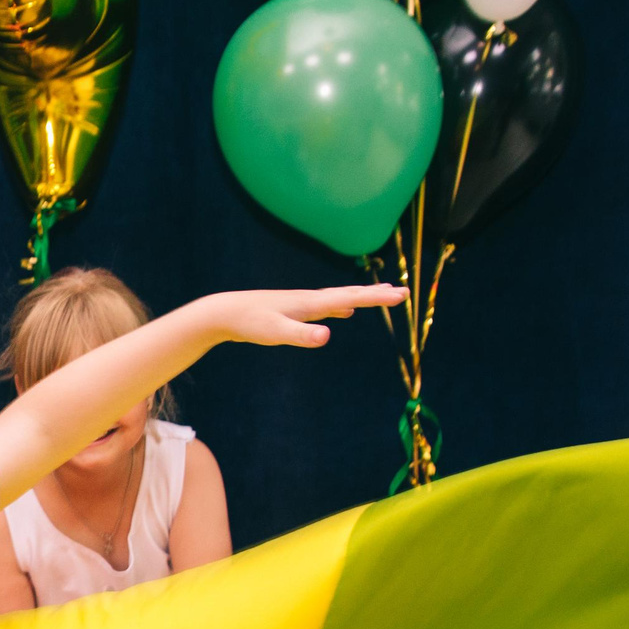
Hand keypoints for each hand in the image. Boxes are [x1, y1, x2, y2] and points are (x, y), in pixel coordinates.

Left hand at [208, 283, 404, 347]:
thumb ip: (301, 335)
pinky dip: (341, 306)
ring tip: (382, 295)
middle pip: (351, 294)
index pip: (352, 297)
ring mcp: (302, 304)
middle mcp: (310, 300)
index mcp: (311, 304)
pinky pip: (326, 307)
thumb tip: (327, 336)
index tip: (403, 295)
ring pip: (340, 298)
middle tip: (404, 293)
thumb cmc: (249, 323)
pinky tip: (344, 311)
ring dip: (363, 297)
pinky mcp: (294, 311)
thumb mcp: (275, 333)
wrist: (225, 313)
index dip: (378, 298)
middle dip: (378, 294)